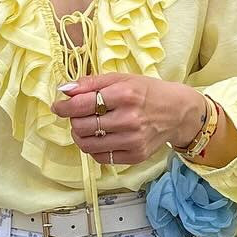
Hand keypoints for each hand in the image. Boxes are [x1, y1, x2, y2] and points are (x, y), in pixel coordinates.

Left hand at [52, 74, 205, 166]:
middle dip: (73, 120)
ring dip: (80, 135)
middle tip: (78, 115)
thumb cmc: (147, 92)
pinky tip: (100, 137)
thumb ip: (91, 83)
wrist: (178, 112)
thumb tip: (64, 90)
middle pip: (81, 126)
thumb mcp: (121, 79)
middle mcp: (129, 119)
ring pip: (88, 144)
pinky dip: (93, 147)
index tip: (58, 106)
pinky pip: (100, 157)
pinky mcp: (135, 156)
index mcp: (124, 94)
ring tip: (86, 127)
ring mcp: (132, 140)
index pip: (82, 104)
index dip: (64, 107)